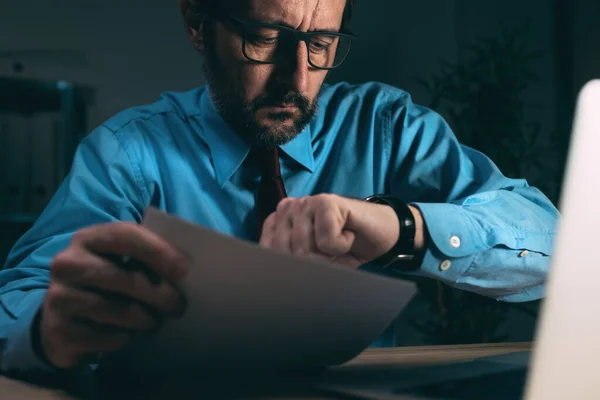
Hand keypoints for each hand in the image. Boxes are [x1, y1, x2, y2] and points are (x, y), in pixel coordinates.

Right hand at [40, 222, 189, 368]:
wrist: (61, 317)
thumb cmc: (105, 282)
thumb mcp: (120, 262)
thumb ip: (146, 257)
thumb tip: (186, 271)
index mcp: (88, 238)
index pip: (125, 235)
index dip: (158, 251)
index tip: (184, 270)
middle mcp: (67, 263)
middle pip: (125, 278)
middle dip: (160, 294)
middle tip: (179, 306)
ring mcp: (59, 297)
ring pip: (119, 312)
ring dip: (145, 320)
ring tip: (154, 322)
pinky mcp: (59, 330)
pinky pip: (107, 337)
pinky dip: (125, 338)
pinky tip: (127, 334)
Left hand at [259, 194, 423, 268]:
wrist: (380, 234)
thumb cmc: (345, 249)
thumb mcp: (314, 261)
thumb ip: (291, 264)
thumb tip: (279, 281)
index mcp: (279, 221)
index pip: (268, 253)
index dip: (290, 267)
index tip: (311, 262)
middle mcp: (288, 208)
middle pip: (286, 254)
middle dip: (312, 263)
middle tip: (329, 252)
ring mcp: (306, 202)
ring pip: (304, 249)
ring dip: (328, 255)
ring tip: (338, 241)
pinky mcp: (327, 202)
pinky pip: (326, 241)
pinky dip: (342, 245)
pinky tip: (347, 234)